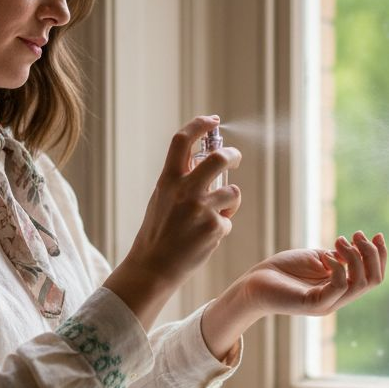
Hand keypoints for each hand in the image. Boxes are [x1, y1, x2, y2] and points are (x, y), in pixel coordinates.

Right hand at [105, 115, 240, 329]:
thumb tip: (205, 162)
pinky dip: (221, 227)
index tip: (211, 120)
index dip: (198, 125)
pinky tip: (205, 238)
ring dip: (229, 201)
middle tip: (235, 157)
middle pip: (219, 158)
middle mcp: (185, 190)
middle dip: (232, 154)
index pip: (182, 141)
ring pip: (232, 191)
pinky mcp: (215, 227)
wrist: (154, 267)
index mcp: (168, 180)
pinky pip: (228, 220)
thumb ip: (180, 180)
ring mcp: (201, 208)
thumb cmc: (158, 233)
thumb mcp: (161, 199)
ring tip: (215, 216)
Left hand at [244, 231, 387, 316]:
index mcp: (341, 289)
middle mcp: (338, 299)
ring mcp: (326, 304)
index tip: (377, 234)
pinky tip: (326, 256)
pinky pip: (339, 287)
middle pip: (373, 280)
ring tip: (339, 241)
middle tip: (355, 235)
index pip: (374, 277)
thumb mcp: (318, 258)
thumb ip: (340, 256)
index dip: (381, 256)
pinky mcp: (312, 304)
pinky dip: (338, 267)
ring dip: (355, 256)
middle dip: (371, 253)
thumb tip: (360, 247)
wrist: (255, 283)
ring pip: (360, 284)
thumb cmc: (283, 269)